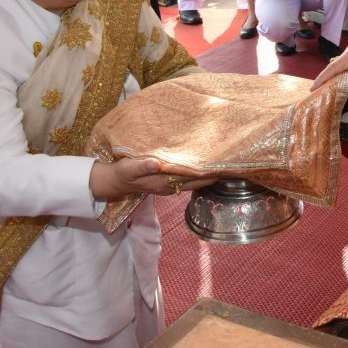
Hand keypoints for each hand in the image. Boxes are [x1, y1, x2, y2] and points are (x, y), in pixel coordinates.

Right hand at [89, 157, 215, 200]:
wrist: (116, 182)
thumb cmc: (123, 173)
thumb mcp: (129, 168)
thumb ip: (142, 166)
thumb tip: (157, 163)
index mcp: (165, 182)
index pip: (193, 179)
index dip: (208, 173)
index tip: (223, 165)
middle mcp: (171, 186)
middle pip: (199, 181)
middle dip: (214, 173)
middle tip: (231, 161)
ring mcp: (171, 185)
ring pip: (195, 180)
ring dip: (208, 173)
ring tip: (222, 161)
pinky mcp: (168, 181)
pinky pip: (188, 178)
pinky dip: (198, 171)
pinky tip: (204, 163)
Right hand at [310, 43, 347, 90]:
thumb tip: (334, 85)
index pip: (332, 68)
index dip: (321, 80)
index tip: (311, 90)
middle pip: (334, 66)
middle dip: (325, 79)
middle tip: (316, 93)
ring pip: (339, 66)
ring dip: (333, 76)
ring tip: (324, 89)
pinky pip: (345, 64)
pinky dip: (341, 73)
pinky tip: (337, 81)